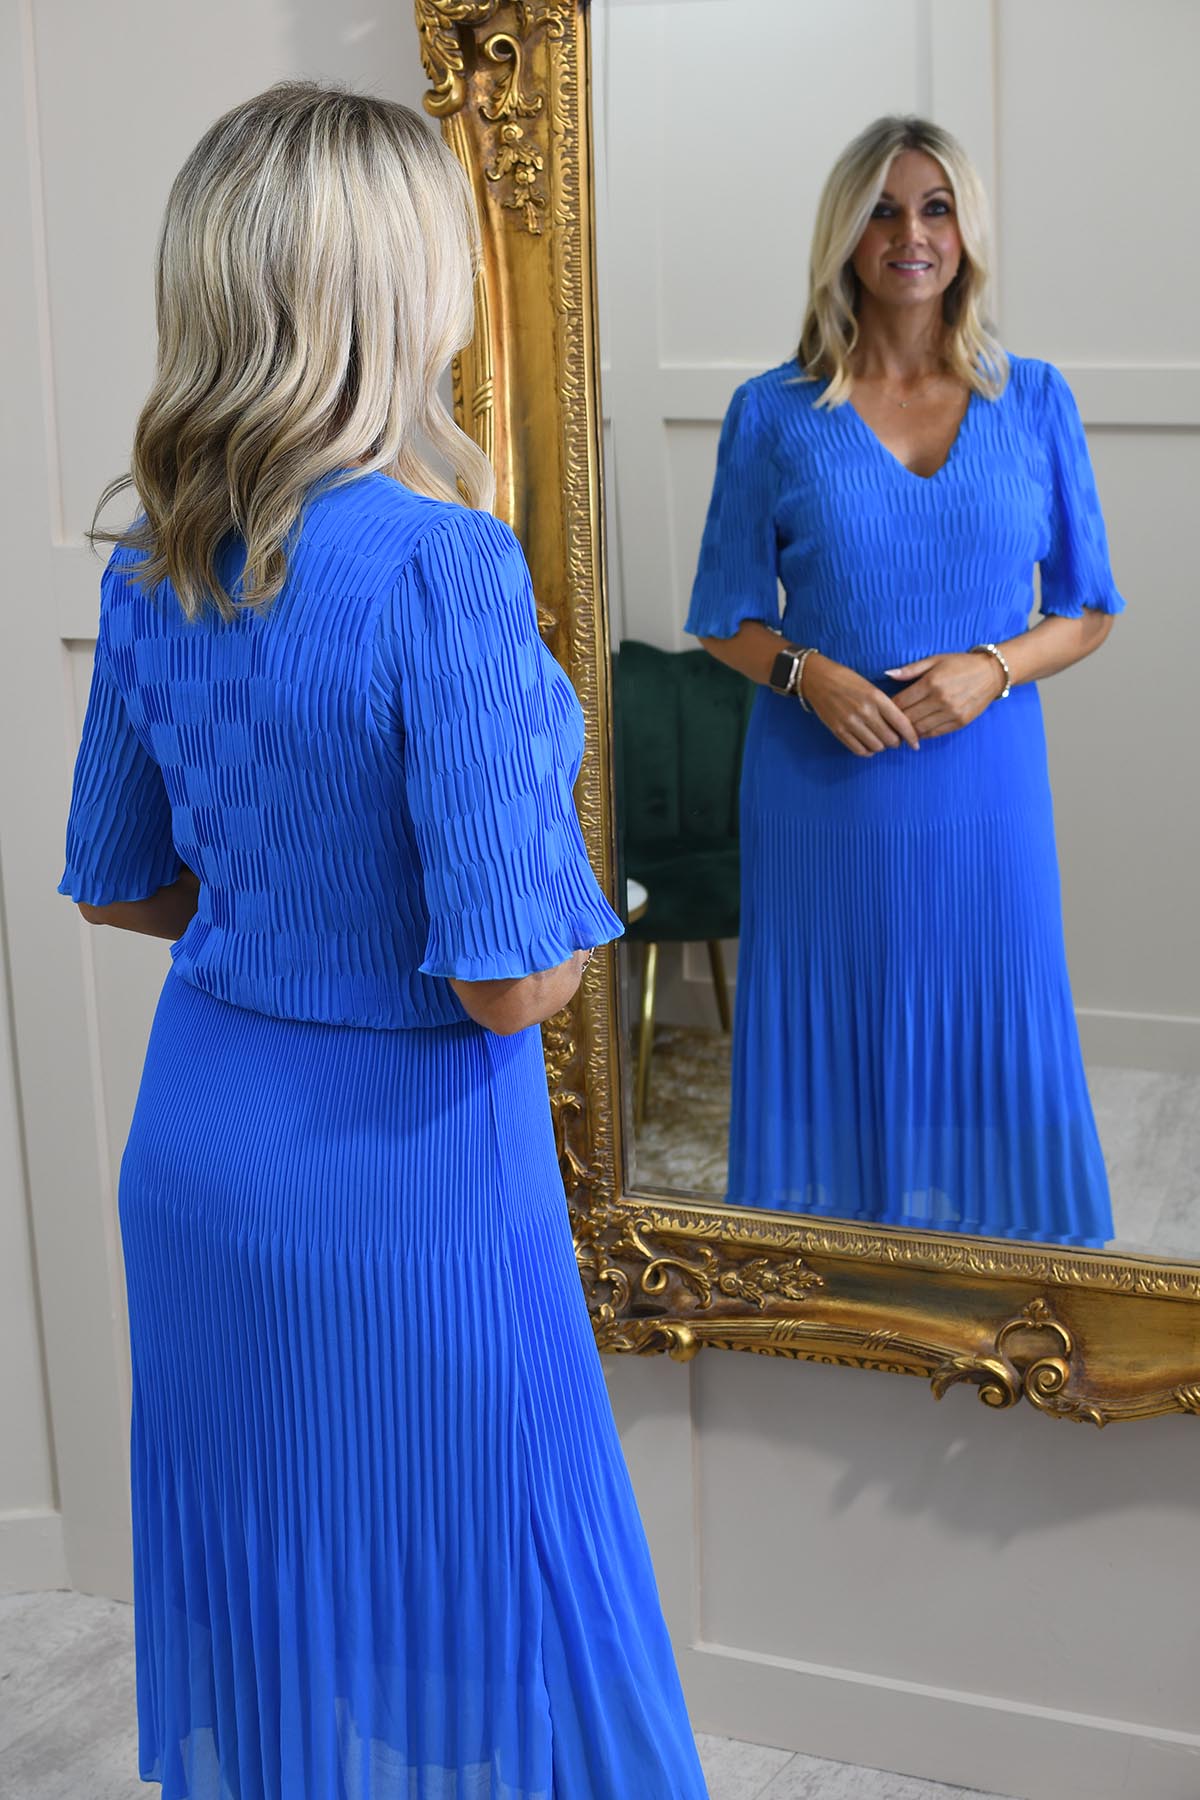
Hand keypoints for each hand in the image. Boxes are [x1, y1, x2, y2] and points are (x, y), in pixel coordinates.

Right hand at [801, 653, 920, 756]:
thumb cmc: (847, 680)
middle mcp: (865, 711)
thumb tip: (898, 726)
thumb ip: (885, 706)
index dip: (911, 736)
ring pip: (876, 746)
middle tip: (894, 739)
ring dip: (881, 746)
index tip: (915, 743)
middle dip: (896, 742)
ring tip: (880, 740)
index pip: (901, 722)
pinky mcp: (838, 730)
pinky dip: (867, 751)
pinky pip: (859, 750)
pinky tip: (868, 745)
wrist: (818, 679)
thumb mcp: (871, 687)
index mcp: (876, 697)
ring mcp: (851, 722)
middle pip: (890, 738)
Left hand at [886, 652, 1004, 738]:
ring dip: (908, 729)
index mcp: (931, 683)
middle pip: (908, 718)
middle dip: (896, 721)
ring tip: (901, 727)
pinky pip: (934, 733)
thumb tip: (887, 674)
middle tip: (889, 721)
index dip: (889, 707)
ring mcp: (951, 713)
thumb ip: (910, 670)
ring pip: (919, 729)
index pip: (901, 702)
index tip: (884, 708)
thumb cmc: (960, 664)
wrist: (991, 673)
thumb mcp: (935, 660)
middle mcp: (941, 700)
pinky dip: (923, 733)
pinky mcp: (960, 722)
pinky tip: (918, 729)